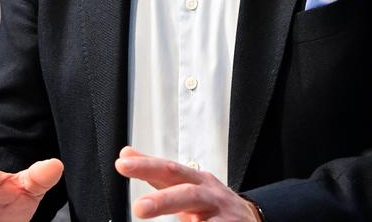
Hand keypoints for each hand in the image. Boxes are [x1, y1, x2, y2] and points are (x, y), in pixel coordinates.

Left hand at [115, 146, 262, 220]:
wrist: (249, 219)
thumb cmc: (211, 204)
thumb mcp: (186, 184)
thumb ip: (157, 174)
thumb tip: (127, 155)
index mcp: (196, 181)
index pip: (169, 170)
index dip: (147, 166)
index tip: (123, 164)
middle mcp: (210, 196)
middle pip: (187, 194)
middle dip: (163, 201)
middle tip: (140, 208)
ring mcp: (222, 215)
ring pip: (203, 219)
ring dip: (178, 213)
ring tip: (153, 215)